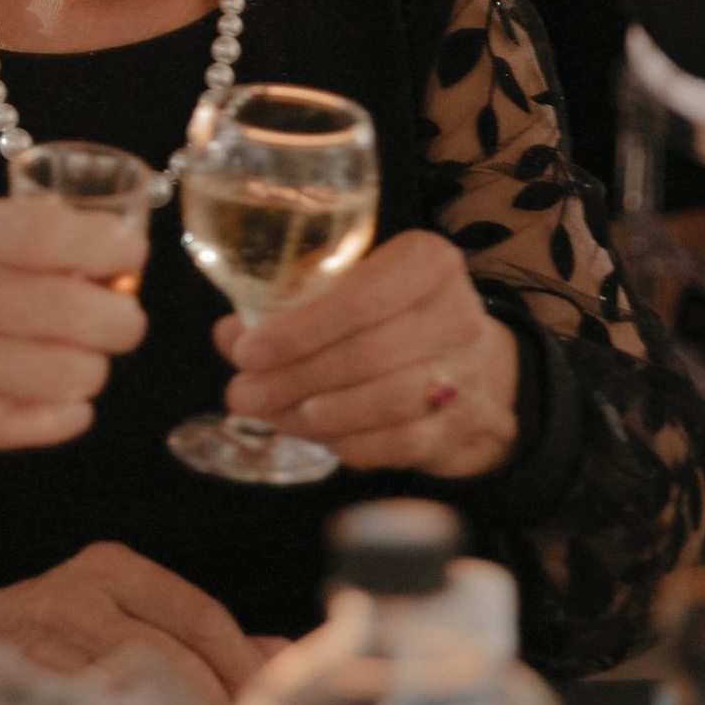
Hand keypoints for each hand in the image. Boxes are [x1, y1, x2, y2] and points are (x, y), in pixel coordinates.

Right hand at [0, 194, 145, 470]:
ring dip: (86, 365)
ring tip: (58, 355)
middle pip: (95, 312)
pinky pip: (53, 422)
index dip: (118, 246)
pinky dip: (62, 410)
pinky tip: (37, 393)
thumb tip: (82, 240)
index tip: (125, 254)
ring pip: (83, 372)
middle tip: (107, 313)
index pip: (67, 235)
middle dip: (118, 314)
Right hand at [0, 543, 273, 704]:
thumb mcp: (124, 618)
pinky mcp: (16, 671)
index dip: (243, 669)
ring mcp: (45, 631)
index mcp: (118, 569)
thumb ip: (200, 640)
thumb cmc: (54, 636)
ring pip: (131, 679)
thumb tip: (279, 655)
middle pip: (174, 650)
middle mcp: (83, 590)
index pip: (202, 616)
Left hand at [216, 230, 518, 478]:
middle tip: (244, 394)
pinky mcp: (466, 424)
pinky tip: (318, 436)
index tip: (249, 352)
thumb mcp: (346, 292)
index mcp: (426, 262)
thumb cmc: (392, 317)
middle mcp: (456, 312)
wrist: (474, 366)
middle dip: (295, 377)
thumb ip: (286, 307)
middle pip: (368, 352)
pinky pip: (402, 442)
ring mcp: (467, 371)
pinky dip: (352, 443)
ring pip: (386, 399)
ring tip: (273, 415)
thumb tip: (230, 334)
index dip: (299, 329)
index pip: (360, 295)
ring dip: (318, 415)